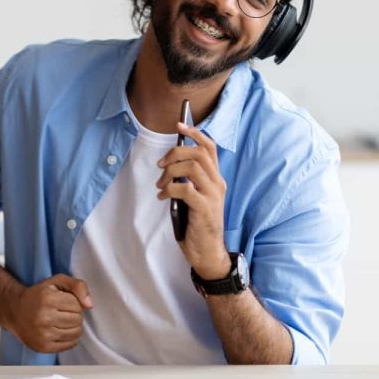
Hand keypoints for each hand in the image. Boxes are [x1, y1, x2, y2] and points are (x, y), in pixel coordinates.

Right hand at [8, 274, 92, 352]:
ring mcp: (43, 335)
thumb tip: (90, 305)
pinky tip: (61, 330)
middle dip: (75, 314)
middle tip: (63, 311)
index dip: (75, 302)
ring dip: (74, 326)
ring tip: (62, 320)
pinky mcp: (43, 347)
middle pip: (78, 319)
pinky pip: (70, 344)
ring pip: (76, 332)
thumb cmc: (39, 295)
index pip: (78, 305)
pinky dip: (70, 337)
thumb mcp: (58, 281)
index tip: (64, 301)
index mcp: (48, 299)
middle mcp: (44, 318)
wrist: (15, 311)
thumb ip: (78, 286)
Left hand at [156, 122, 230, 279]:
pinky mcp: (204, 209)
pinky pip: (185, 189)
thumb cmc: (199, 224)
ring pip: (192, 167)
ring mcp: (213, 196)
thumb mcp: (196, 197)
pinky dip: (170, 189)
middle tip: (161, 165)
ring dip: (171, 172)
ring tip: (161, 184)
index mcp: (216, 179)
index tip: (179, 126)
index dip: (195, 134)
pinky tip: (164, 197)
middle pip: (199, 153)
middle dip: (175, 153)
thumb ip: (190, 181)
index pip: (210, 148)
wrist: (208, 252)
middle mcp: (218, 184)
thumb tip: (170, 164)